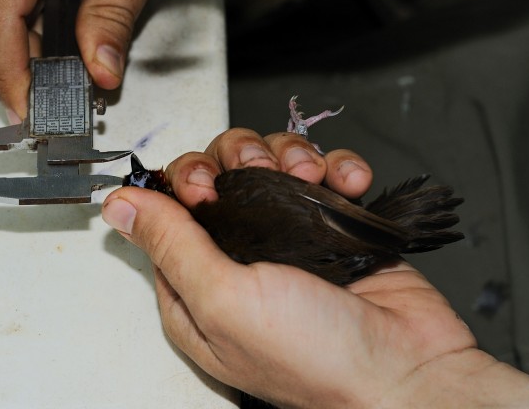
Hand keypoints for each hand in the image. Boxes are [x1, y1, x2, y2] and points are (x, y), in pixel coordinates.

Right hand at [0, 0, 158, 123]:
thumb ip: (111, 18)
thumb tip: (101, 71)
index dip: (9, 73)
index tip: (26, 110)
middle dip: (22, 68)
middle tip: (50, 105)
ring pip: (4, 11)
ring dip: (32, 50)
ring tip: (64, 82)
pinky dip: (39, 28)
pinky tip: (64, 48)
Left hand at [102, 129, 528, 407]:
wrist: (408, 373)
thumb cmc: (314, 358)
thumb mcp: (224, 303)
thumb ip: (171, 247)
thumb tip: (120, 205)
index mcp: (197, 285)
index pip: (168, 208)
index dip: (184, 181)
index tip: (207, 186)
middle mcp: (238, 259)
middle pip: (220, 173)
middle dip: (241, 158)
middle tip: (262, 171)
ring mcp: (288, 237)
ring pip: (270, 163)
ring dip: (291, 155)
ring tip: (311, 177)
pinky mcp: (332, 225)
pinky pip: (324, 173)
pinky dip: (336, 166)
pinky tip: (345, 183)